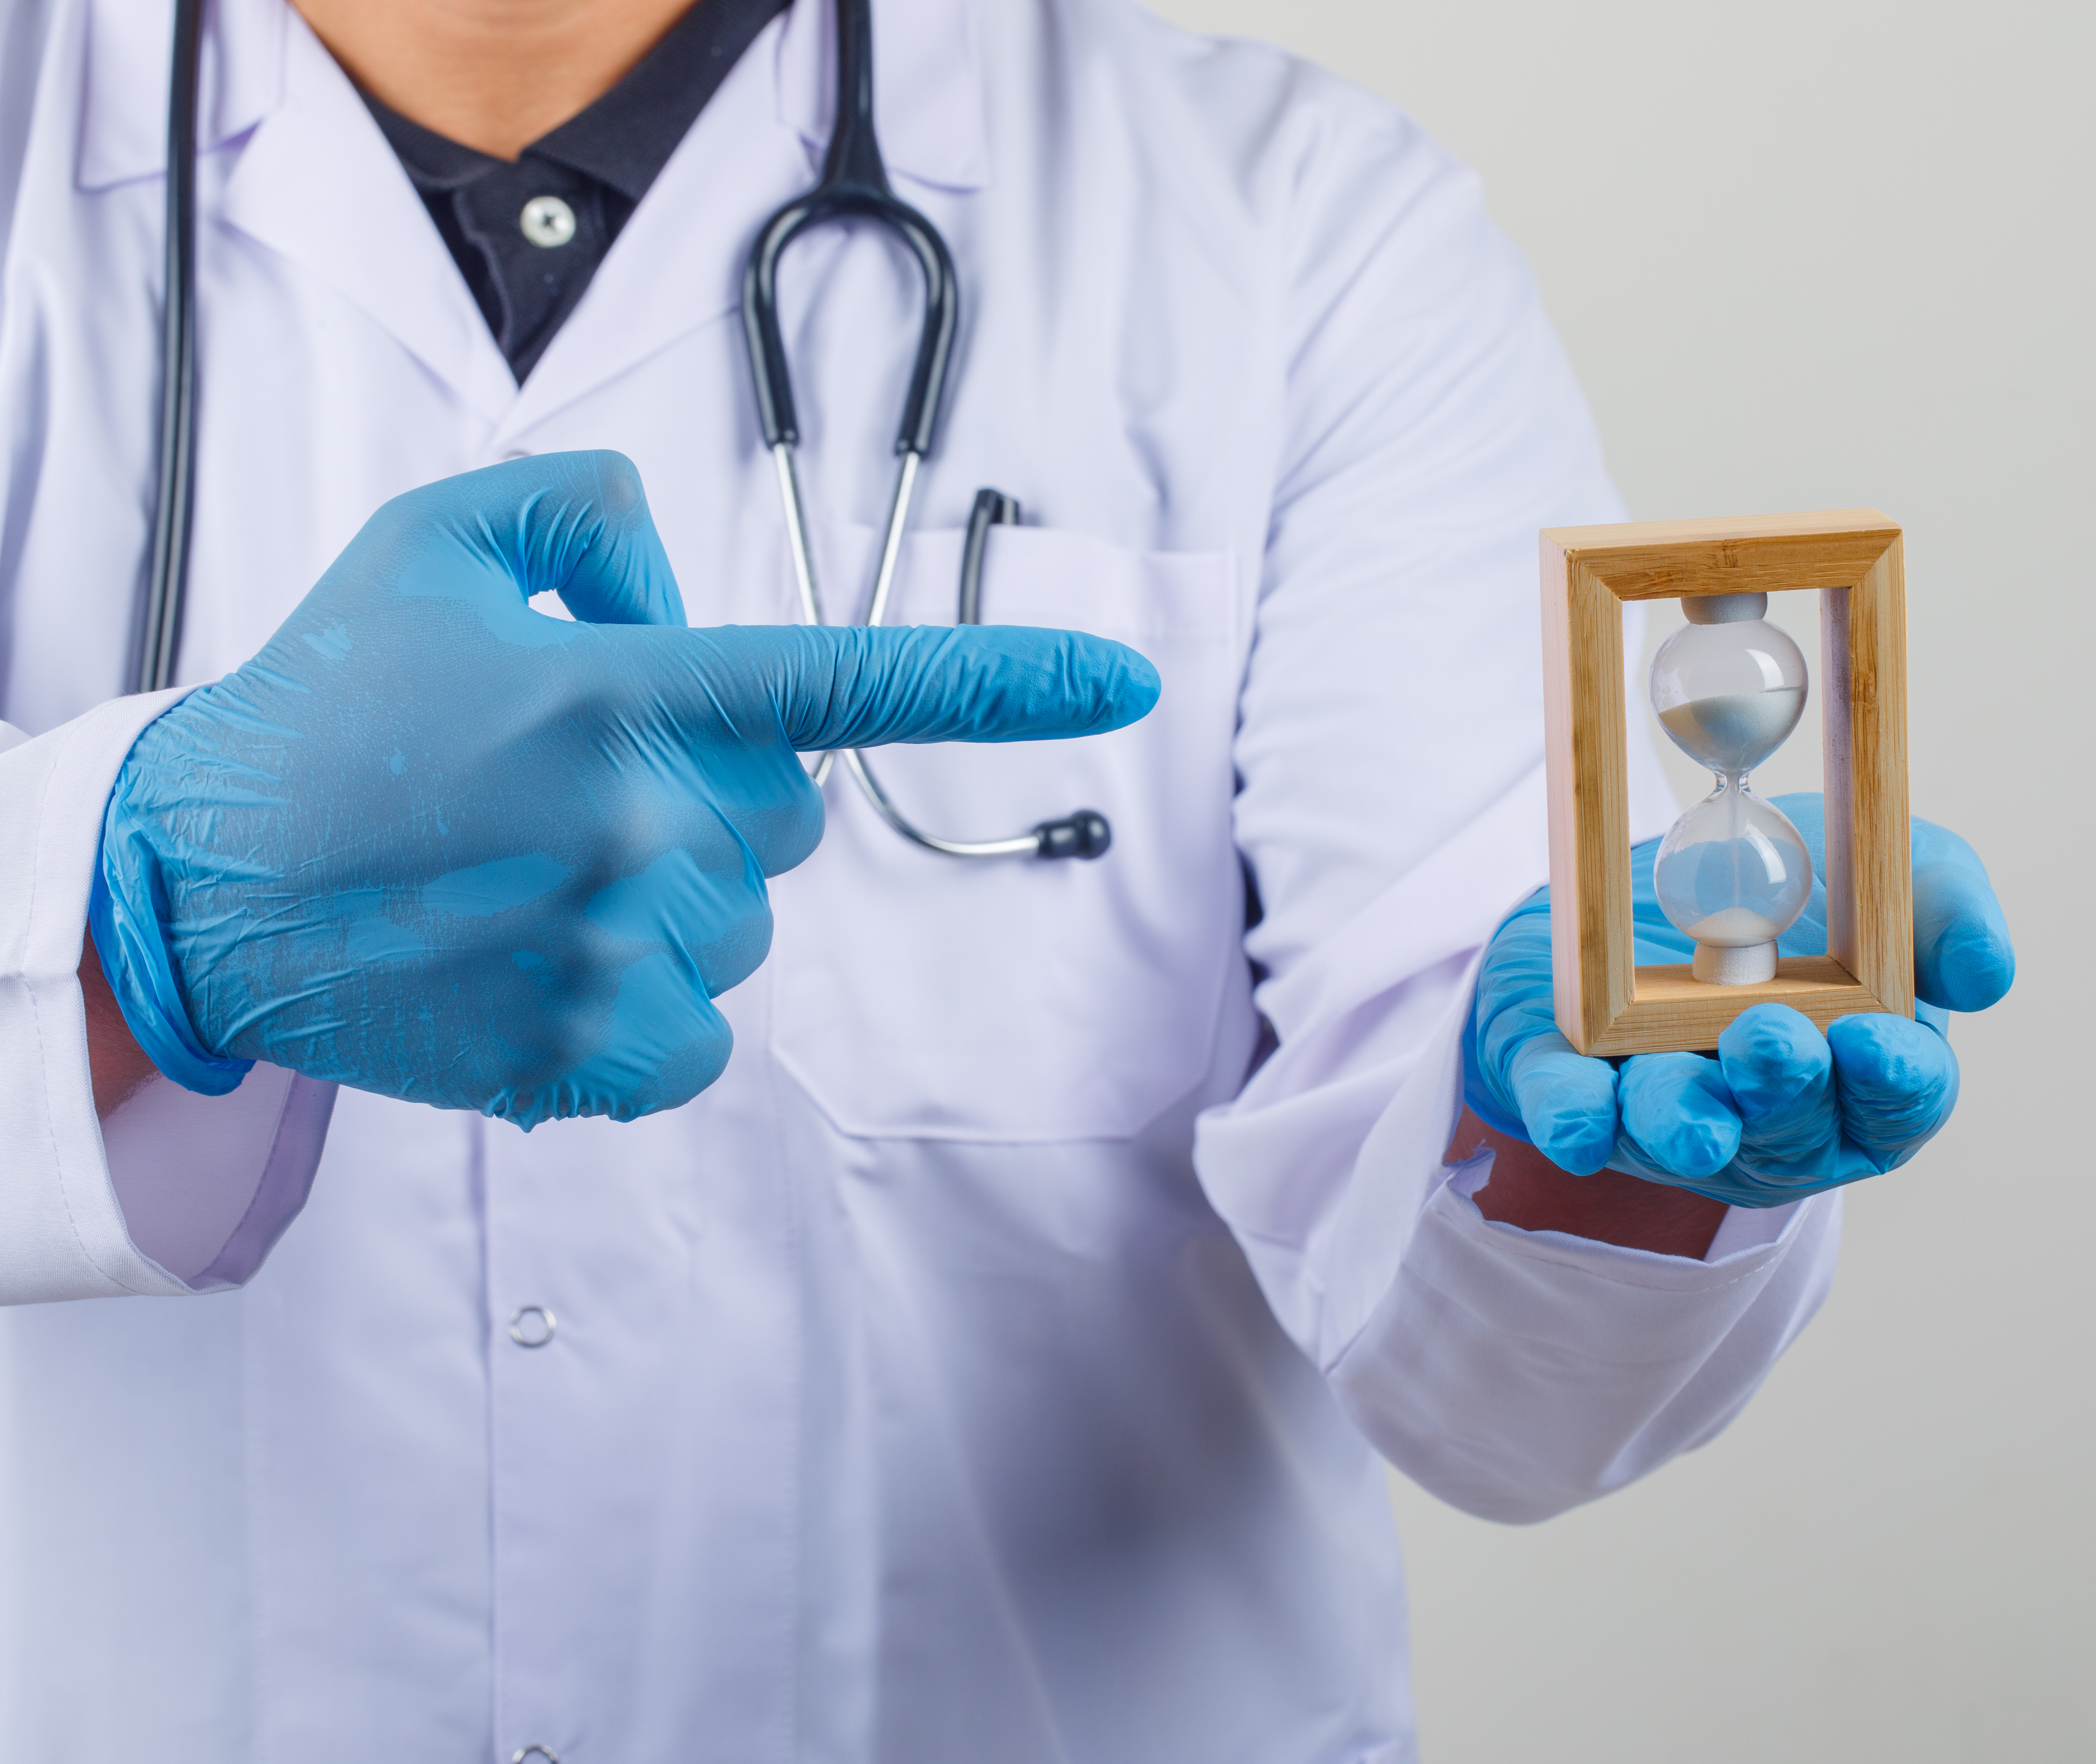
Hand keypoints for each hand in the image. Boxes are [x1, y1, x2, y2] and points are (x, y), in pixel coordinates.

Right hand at [89, 452, 1157, 1126]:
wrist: (201, 883)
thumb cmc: (329, 713)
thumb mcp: (436, 547)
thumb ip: (585, 515)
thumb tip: (681, 581)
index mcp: (622, 691)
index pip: (851, 679)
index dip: (1003, 683)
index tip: (1125, 682)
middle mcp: (642, 821)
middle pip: (784, 818)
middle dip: (707, 800)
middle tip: (566, 796)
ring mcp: (620, 947)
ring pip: (741, 926)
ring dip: (664, 903)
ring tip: (523, 885)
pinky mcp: (591, 1054)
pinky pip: (700, 1037)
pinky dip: (642, 1011)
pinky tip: (539, 969)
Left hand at [1460, 796, 2012, 1207]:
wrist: (1654, 875)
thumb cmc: (1793, 893)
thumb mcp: (1884, 870)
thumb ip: (1943, 910)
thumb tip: (1985, 975)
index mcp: (1865, 1075)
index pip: (1898, 1102)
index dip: (1894, 1082)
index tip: (1875, 1041)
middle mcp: (1775, 1119)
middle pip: (1790, 1129)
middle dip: (1783, 1090)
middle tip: (1770, 1041)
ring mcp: (1679, 1118)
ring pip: (1683, 1133)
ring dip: (1686, 1120)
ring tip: (1693, 1103)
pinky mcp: (1585, 1095)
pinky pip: (1578, 1119)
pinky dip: (1577, 1121)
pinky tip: (1577, 1124)